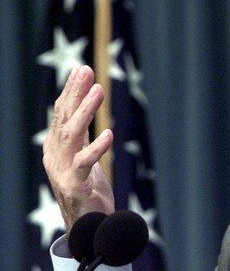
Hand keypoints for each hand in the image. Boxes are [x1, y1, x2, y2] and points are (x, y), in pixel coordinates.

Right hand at [43, 65, 114, 233]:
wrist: (87, 225)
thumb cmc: (87, 187)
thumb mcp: (83, 154)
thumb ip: (83, 132)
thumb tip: (87, 102)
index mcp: (56, 147)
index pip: (61, 113)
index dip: (71, 91)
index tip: (81, 69)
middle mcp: (55, 155)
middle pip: (64, 118)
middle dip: (75, 93)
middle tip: (86, 71)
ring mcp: (62, 170)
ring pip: (71, 135)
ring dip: (85, 111)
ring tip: (98, 91)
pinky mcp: (75, 185)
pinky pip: (84, 164)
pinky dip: (96, 148)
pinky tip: (108, 133)